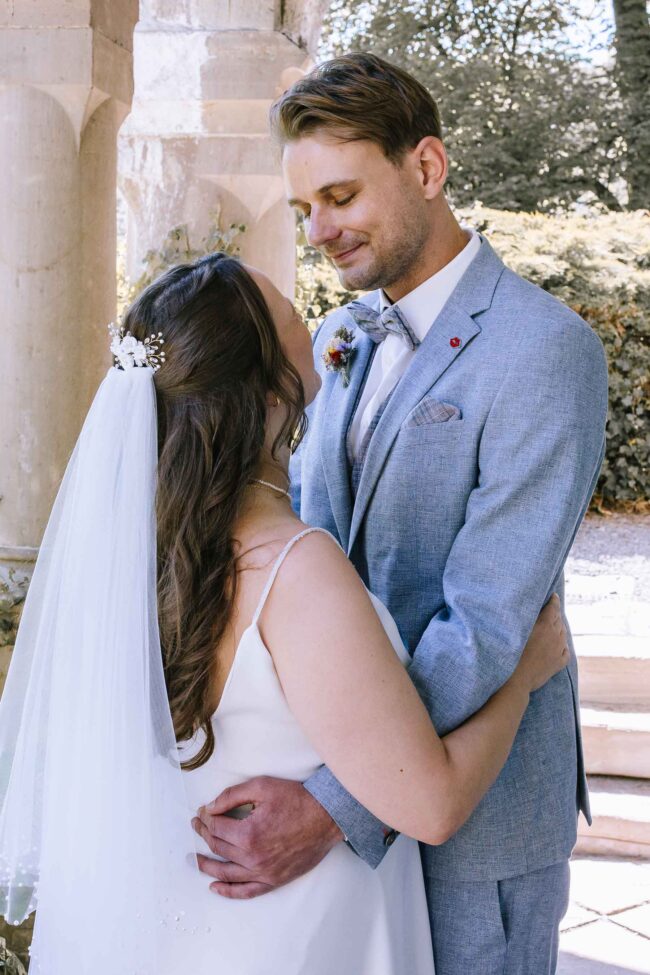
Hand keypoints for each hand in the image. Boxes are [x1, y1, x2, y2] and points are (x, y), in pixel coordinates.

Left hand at [192, 776, 342, 899]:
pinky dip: (228, 892)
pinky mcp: (274, 880)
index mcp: (248, 834)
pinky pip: (246, 892)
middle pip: (219, 848)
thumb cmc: (296, 800)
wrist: (326, 817)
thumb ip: (232, 795)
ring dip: (207, 865)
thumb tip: (210, 807)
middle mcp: (253, 857)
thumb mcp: (262, 787)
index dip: (206, 818)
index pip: (216, 827)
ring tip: (194, 859)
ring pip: (226, 872)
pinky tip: (215, 886)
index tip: (202, 812)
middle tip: (198, 826)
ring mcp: (263, 872)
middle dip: (204, 835)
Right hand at [515, 593, 569, 692]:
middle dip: (555, 614)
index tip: (554, 596)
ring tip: (554, 627)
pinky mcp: (560, 663)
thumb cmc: (513, 652)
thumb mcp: (518, 630)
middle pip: (559, 620)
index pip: (553, 608)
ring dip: (559, 629)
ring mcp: (559, 650)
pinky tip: (559, 646)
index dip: (554, 600)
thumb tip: (534, 610)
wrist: (517, 678)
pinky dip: (562, 645)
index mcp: (545, 625)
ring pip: (563, 634)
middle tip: (551, 611)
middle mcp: (555, 636)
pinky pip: (565, 650)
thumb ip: (528, 619)